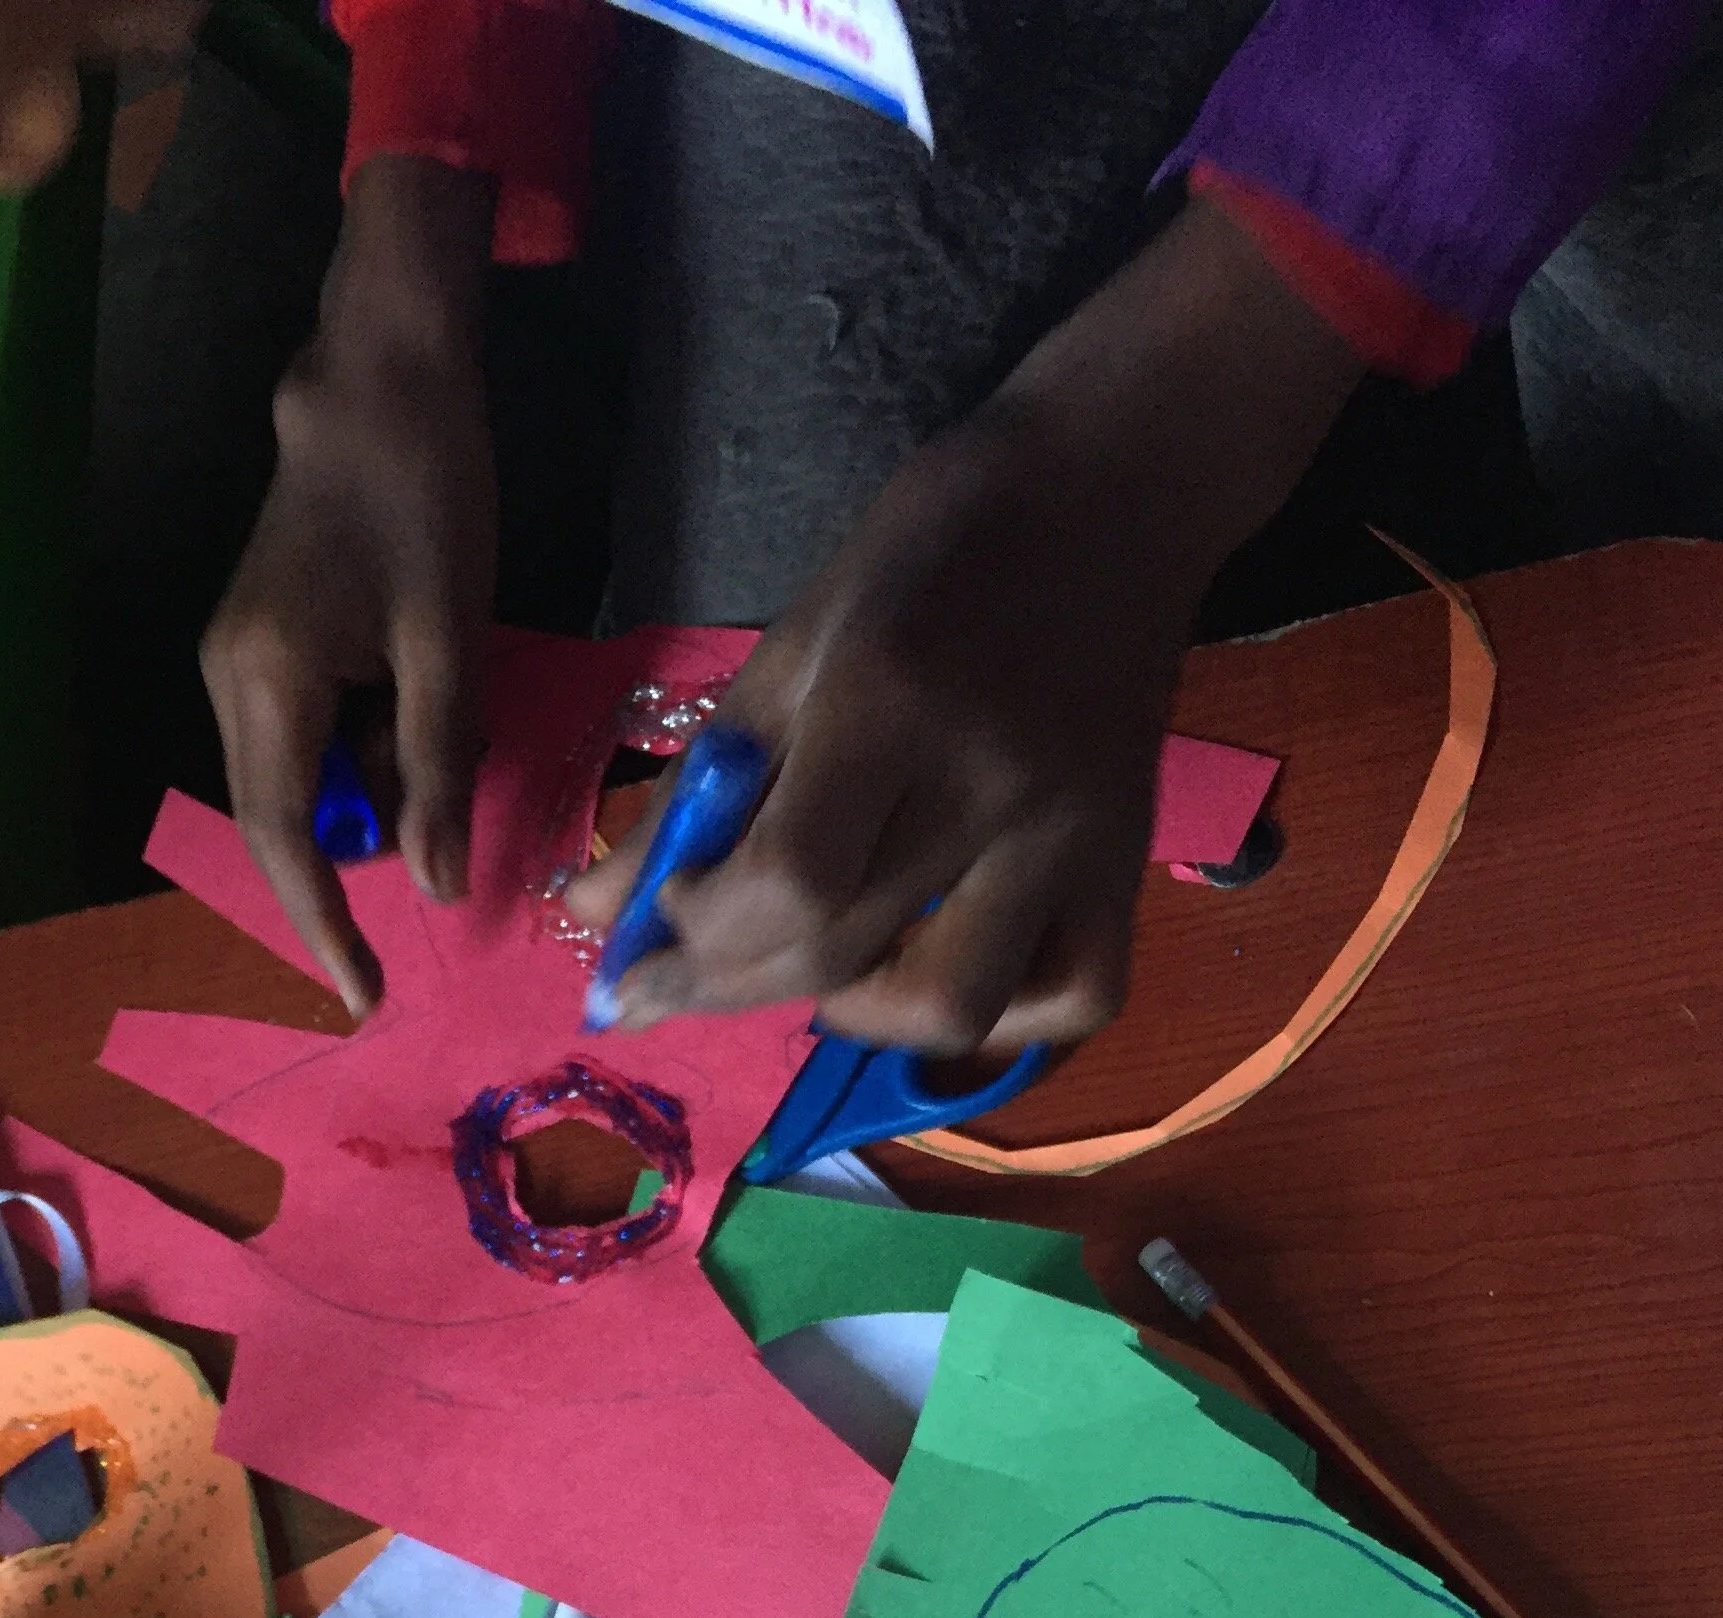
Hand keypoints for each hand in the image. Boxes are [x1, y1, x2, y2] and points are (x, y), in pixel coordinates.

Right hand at [202, 158, 499, 1016]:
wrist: (383, 376)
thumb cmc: (423, 494)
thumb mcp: (449, 642)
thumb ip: (437, 768)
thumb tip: (434, 888)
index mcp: (264, 682)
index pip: (283, 840)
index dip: (320, 925)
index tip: (361, 996)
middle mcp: (229, 679)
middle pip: (285, 818)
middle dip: (356, 856)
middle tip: (437, 842)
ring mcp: (238, 659)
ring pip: (303, 778)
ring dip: (372, 795)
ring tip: (440, 744)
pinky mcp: (265, 641)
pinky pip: (312, 736)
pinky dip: (366, 755)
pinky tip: (419, 719)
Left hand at [567, 199, 1359, 1056]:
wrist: (1112, 492)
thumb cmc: (935, 549)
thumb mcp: (795, 641)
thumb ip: (699, 784)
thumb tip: (594, 909)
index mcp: (889, 701)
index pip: (785, 879)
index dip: (700, 928)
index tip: (665, 915)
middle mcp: (988, 785)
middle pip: (839, 953)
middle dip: (728, 984)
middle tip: (678, 977)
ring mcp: (1071, 836)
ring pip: (955, 1008)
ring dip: (860, 1016)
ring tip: (819, 969)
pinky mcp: (1127, 861)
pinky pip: (1077, 996)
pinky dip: (1002, 1021)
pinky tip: (935, 973)